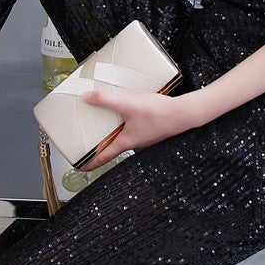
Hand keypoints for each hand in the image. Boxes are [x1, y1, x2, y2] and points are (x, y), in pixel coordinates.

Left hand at [74, 86, 198, 172]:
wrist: (184, 114)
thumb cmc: (159, 114)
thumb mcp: (128, 104)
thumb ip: (106, 100)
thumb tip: (87, 97)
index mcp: (126, 143)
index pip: (103, 157)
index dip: (90, 163)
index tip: (80, 167)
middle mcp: (135, 144)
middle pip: (113, 148)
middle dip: (101, 146)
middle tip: (89, 143)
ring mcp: (145, 138)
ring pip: (125, 139)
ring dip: (115, 135)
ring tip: (107, 125)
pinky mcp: (152, 130)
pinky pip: (135, 131)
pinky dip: (127, 126)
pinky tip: (129, 114)